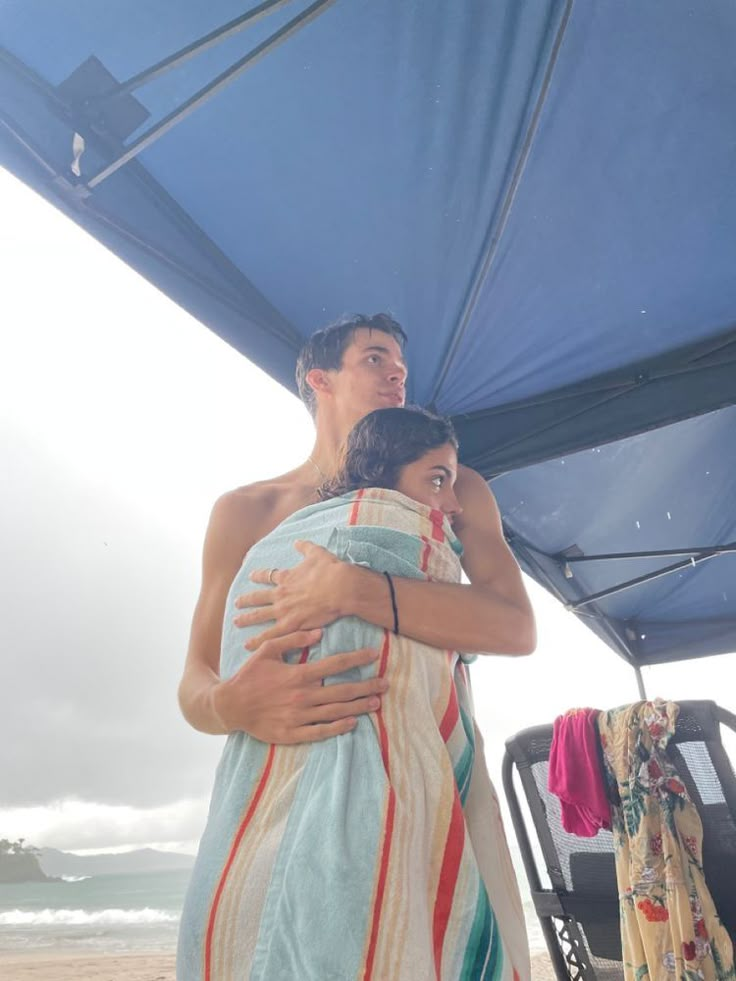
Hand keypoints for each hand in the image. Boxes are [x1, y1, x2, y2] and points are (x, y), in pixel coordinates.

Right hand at [211, 629, 386, 743]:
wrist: (229, 706)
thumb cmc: (249, 676)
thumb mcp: (267, 651)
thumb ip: (293, 640)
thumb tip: (319, 632)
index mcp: (298, 675)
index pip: (335, 664)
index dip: (357, 659)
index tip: (374, 655)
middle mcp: (302, 696)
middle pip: (342, 690)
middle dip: (366, 686)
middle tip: (385, 683)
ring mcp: (298, 716)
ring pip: (335, 711)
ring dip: (358, 707)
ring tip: (376, 703)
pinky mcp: (292, 733)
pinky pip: (320, 732)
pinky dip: (337, 728)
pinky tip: (352, 723)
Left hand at [234, 541, 352, 650]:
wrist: (339, 587)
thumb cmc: (329, 570)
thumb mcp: (316, 553)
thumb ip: (305, 547)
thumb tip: (297, 542)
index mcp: (286, 578)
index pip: (268, 576)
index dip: (258, 576)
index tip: (250, 576)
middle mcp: (281, 594)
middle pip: (258, 597)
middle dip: (246, 600)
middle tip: (236, 603)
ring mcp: (284, 610)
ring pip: (259, 616)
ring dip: (247, 619)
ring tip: (236, 622)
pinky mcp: (291, 624)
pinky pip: (270, 635)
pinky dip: (258, 640)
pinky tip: (248, 644)